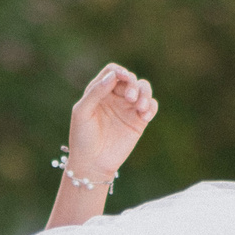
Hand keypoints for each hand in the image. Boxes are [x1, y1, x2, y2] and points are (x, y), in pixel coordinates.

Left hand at [64, 64, 156, 183]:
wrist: (92, 163)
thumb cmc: (82, 137)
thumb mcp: (82, 112)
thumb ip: (95, 92)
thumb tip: (113, 76)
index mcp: (99, 91)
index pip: (112, 72)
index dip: (119, 71)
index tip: (123, 77)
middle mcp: (115, 97)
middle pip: (130, 79)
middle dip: (133, 85)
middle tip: (130, 98)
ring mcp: (128, 108)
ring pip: (143, 89)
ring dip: (145, 93)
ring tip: (140, 107)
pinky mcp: (139, 121)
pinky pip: (151, 106)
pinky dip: (151, 107)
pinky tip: (145, 115)